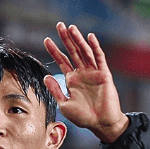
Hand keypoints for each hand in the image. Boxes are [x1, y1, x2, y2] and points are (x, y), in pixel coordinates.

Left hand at [43, 22, 129, 143]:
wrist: (101, 123)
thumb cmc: (83, 117)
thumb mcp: (64, 104)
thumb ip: (55, 90)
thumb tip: (46, 76)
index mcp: (72, 80)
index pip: (62, 61)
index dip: (54, 50)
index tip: (46, 40)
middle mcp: (82, 73)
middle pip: (72, 52)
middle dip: (66, 38)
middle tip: (59, 25)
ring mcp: (93, 72)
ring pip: (84, 52)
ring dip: (78, 40)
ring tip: (71, 28)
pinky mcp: (104, 74)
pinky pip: (99, 58)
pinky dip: (95, 47)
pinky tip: (89, 37)